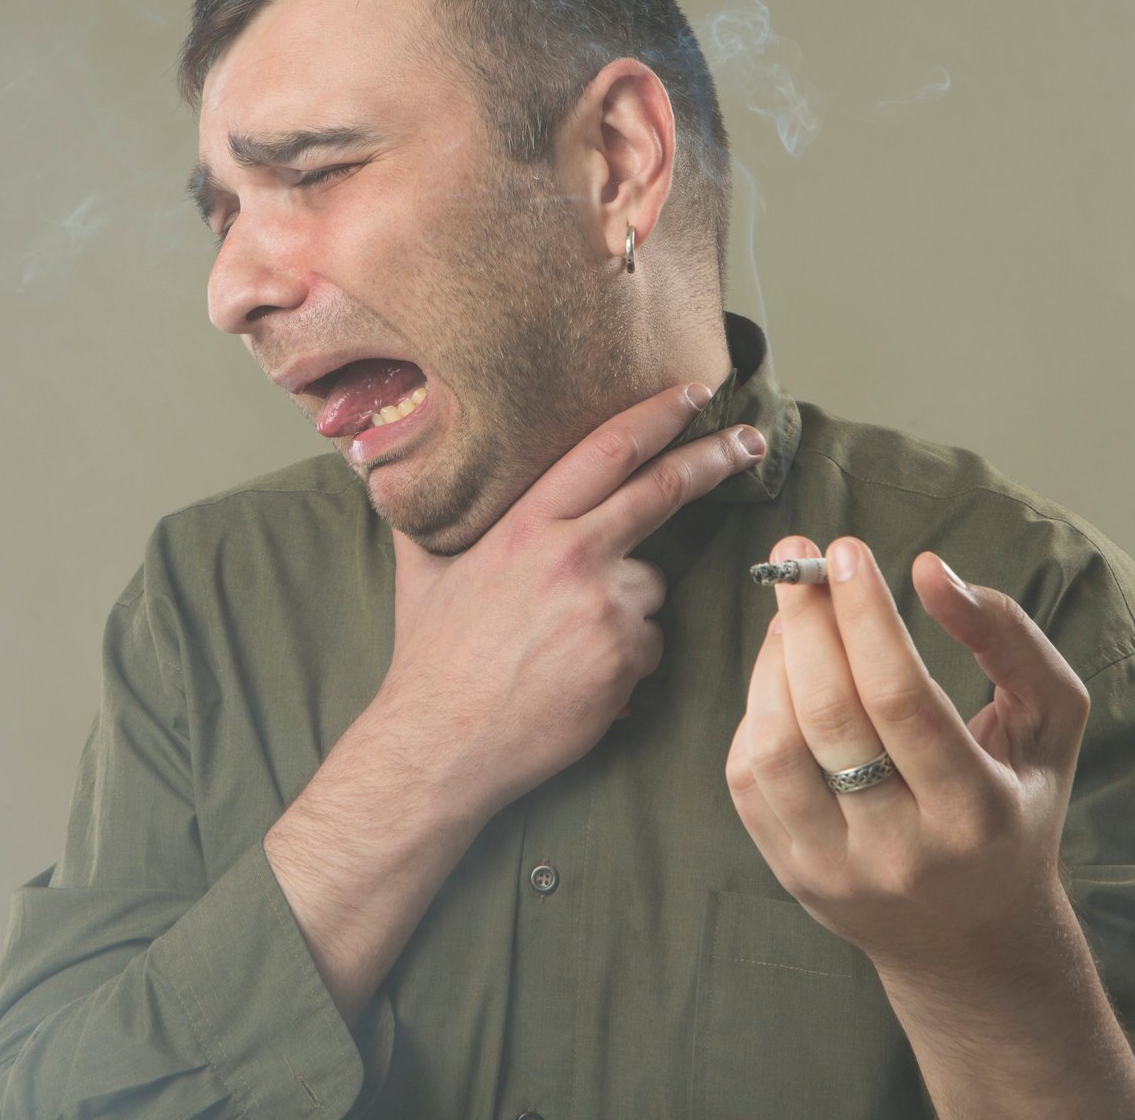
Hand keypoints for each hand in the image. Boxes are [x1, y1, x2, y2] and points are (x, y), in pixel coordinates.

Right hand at [378, 383, 766, 823]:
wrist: (441, 742)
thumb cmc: (432, 659)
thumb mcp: (424, 572)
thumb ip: (429, 518)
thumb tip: (384, 469)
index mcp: (527, 525)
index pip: (606, 451)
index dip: (655, 417)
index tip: (692, 394)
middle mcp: (572, 555)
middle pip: (663, 490)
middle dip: (714, 457)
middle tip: (750, 441)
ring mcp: (605, 607)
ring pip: (649, 586)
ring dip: (625, 609)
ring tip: (566, 645)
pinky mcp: (624, 657)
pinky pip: (647, 645)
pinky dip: (624, 659)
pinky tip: (578, 678)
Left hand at [724, 535, 1091, 980]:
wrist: (974, 941)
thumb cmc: (1016, 805)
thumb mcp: (1050, 722)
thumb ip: (1009, 637)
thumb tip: (928, 572)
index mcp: (975, 811)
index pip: (903, 699)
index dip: (866, 617)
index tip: (846, 550)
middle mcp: (902, 848)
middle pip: (830, 715)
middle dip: (806, 619)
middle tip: (797, 554)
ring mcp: (836, 867)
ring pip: (773, 746)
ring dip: (772, 660)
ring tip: (792, 613)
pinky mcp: (789, 871)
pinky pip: (747, 776)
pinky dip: (755, 707)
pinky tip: (783, 672)